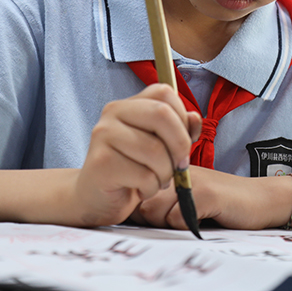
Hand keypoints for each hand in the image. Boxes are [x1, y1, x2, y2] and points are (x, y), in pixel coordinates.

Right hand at [70, 84, 201, 226]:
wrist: (97, 197)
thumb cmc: (133, 168)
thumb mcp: (160, 145)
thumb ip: (180, 128)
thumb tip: (194, 118)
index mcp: (129, 103)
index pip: (165, 93)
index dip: (182, 118)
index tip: (184, 141)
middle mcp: (113, 112)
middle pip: (161, 115)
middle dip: (180, 145)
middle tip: (179, 165)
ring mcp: (104, 135)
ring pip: (155, 150)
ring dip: (165, 173)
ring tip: (157, 180)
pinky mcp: (101, 163)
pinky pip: (144, 175)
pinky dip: (151, 188)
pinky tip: (141, 189)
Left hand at [136, 167, 291, 229]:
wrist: (261, 198)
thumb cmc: (222, 202)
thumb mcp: (188, 195)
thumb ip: (162, 198)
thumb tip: (131, 212)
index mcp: (172, 166)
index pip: (138, 190)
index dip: (145, 209)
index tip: (167, 212)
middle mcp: (178, 168)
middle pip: (142, 204)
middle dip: (155, 220)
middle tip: (181, 217)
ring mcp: (192, 180)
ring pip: (155, 211)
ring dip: (170, 223)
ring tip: (193, 217)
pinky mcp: (205, 194)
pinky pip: (176, 220)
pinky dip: (187, 227)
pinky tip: (205, 218)